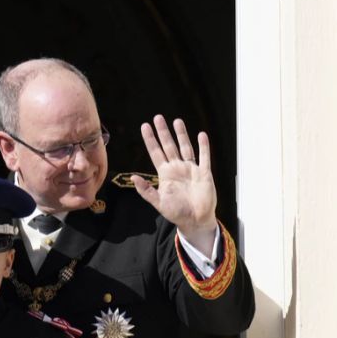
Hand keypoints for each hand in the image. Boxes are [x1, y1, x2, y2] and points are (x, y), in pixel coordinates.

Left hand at [134, 115, 217, 255]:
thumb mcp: (158, 202)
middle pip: (169, 146)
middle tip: (158, 117)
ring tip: (177, 121)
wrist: (195, 220)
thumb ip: (146, 190)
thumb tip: (133, 177)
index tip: (145, 126)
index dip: (150, 140)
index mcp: (165, 174)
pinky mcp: (204, 173)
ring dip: (182, 134)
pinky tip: (201, 135)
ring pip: (185, 147)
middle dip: (163, 132)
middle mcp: (177, 168)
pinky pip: (204, 157)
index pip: (156, 153)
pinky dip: (203, 146)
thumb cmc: (176, 212)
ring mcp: (191, 169)